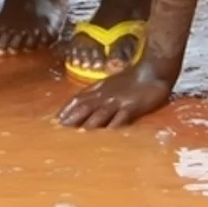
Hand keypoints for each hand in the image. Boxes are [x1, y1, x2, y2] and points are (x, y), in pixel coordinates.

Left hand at [57, 62, 174, 128]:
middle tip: (60, 130)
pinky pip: (121, 119)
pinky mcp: (131, 107)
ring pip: (100, 114)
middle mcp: (104, 95)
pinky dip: (113, 127)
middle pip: (84, 107)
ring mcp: (117, 101)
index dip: (66, 109)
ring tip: (78, 135)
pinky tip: (107, 136)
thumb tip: (85, 102)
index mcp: (98, 89)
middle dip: (72, 119)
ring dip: (89, 124)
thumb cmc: (131, 78)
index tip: (56, 120)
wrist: (151, 70)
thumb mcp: (110, 83)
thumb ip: (98, 92)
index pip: (77, 99)